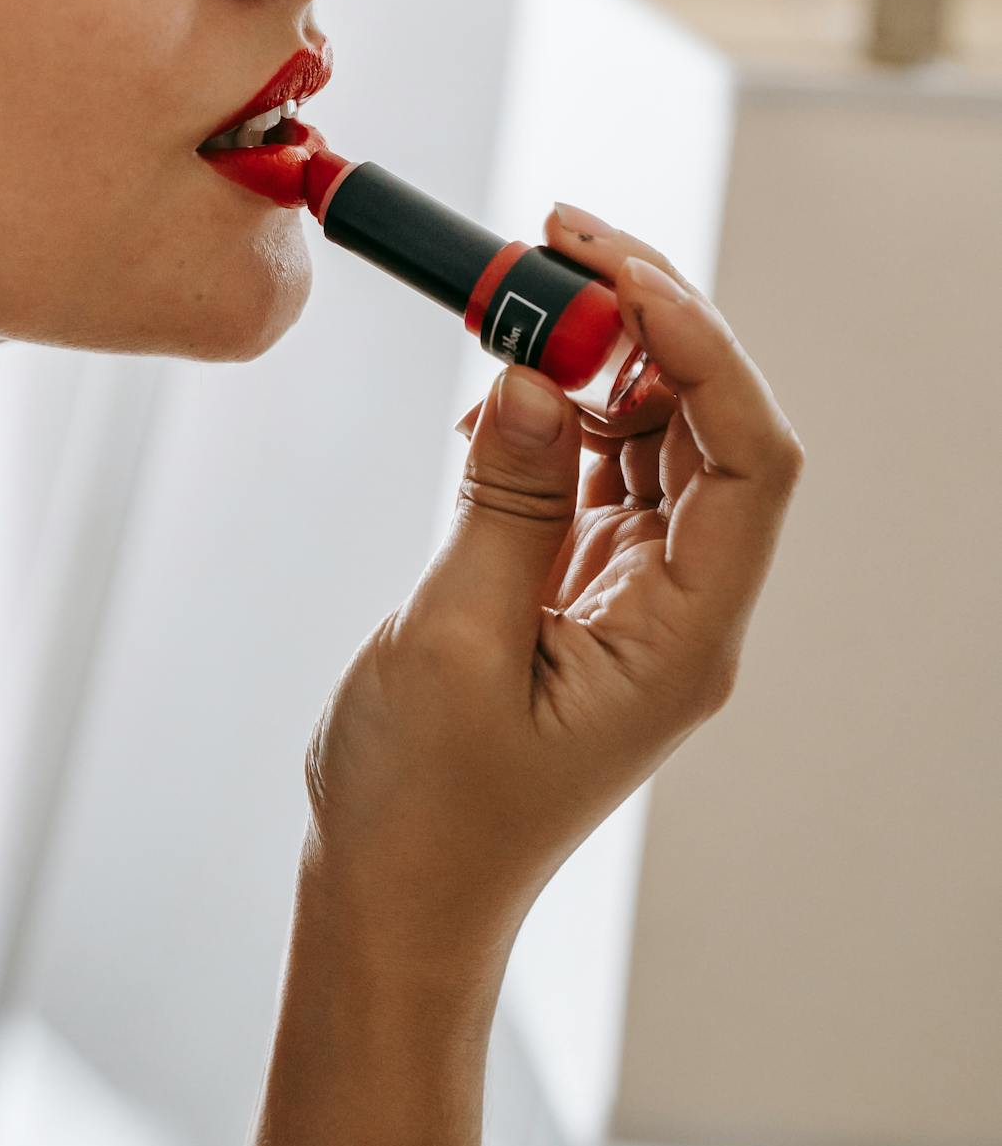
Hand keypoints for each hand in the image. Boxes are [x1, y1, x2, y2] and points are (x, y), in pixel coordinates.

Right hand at [298, 205, 804, 984]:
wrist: (392, 901)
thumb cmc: (424, 806)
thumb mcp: (452, 636)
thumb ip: (509, 495)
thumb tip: (543, 373)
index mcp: (684, 639)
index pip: (752, 461)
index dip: (703, 347)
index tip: (616, 271)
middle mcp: (681, 611)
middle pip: (712, 431)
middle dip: (645, 324)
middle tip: (556, 244)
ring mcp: (634, 600)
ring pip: (655, 440)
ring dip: (596, 359)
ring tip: (515, 299)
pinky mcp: (579, 593)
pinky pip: (596, 473)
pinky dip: (554, 414)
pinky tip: (496, 391)